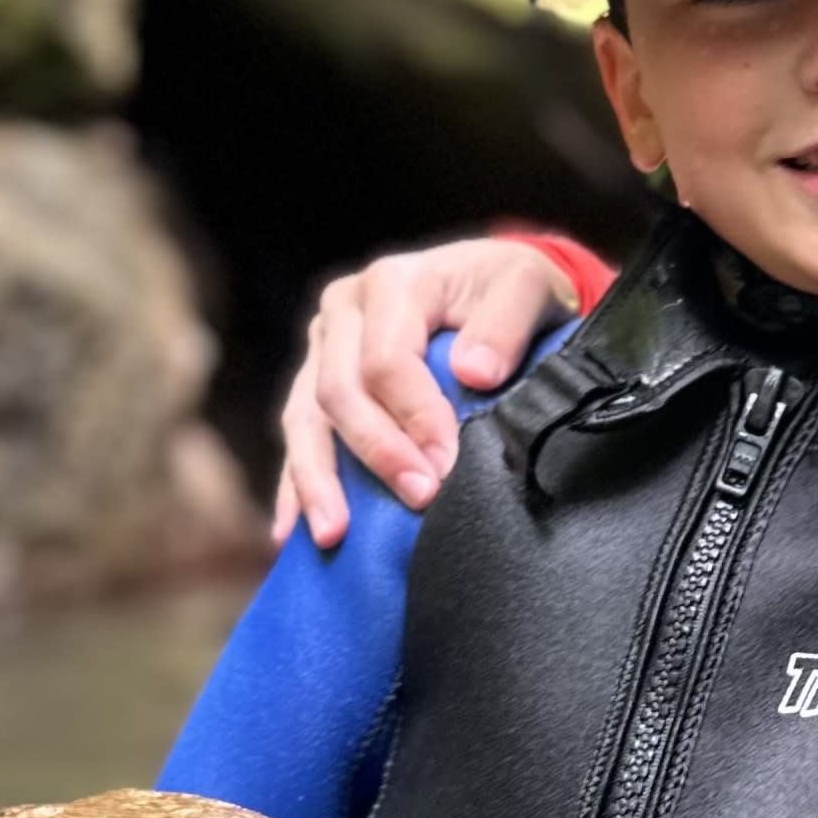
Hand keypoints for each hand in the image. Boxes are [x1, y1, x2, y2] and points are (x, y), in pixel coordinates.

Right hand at [274, 239, 575, 548]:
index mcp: (391, 283)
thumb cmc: (510, 286)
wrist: (491, 283)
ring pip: (304, 417)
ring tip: (333, 534)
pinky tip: (289, 531)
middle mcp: (343, 309)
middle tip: (421, 498)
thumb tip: (475, 374)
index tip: (448, 463)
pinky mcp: (315, 378)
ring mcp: (323, 345)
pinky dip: (294, 483)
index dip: (415, 416)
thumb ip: (507, 322)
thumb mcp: (528, 285)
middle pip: (339, 391)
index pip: (387, 360)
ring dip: (318, 480)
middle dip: (378, 452)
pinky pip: (296, 435)